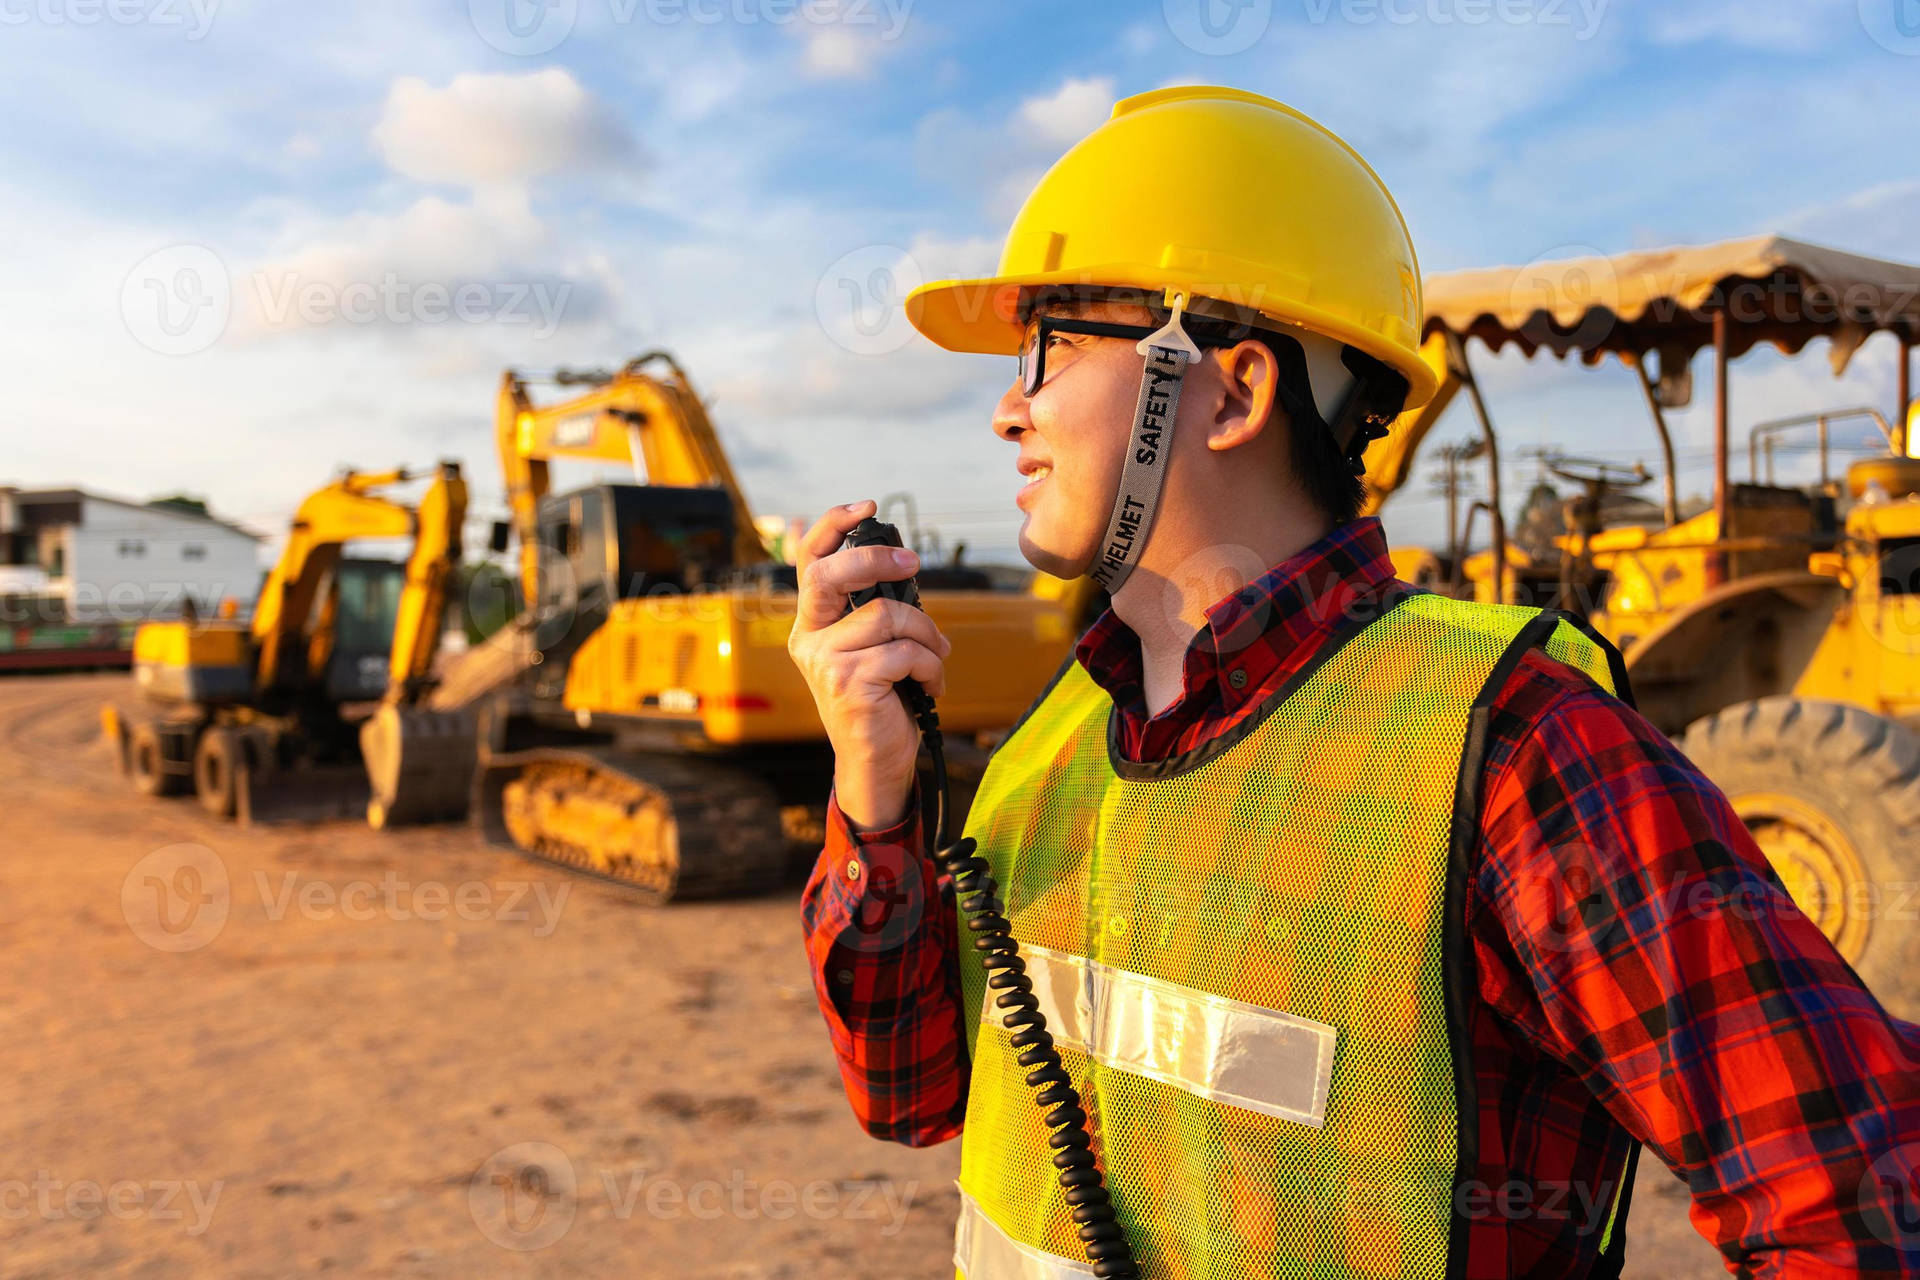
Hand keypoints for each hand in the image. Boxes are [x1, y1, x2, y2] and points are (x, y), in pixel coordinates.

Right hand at [788, 500, 950, 830]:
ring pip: (887, 615)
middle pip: (831, 575)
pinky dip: (930, 666)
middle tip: (912, 564)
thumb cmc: (881, 701)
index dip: (832, 525)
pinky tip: (931, 685)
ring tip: (936, 659)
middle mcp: (808, 639)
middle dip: (876, 558)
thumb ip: (874, 610)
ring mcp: (825, 662)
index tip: (867, 505)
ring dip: (927, 635)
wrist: (877, 762)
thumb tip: (901, 565)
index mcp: (811, 624)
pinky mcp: (849, 684)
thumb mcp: (872, 648)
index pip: (809, 562)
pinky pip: (904, 652)